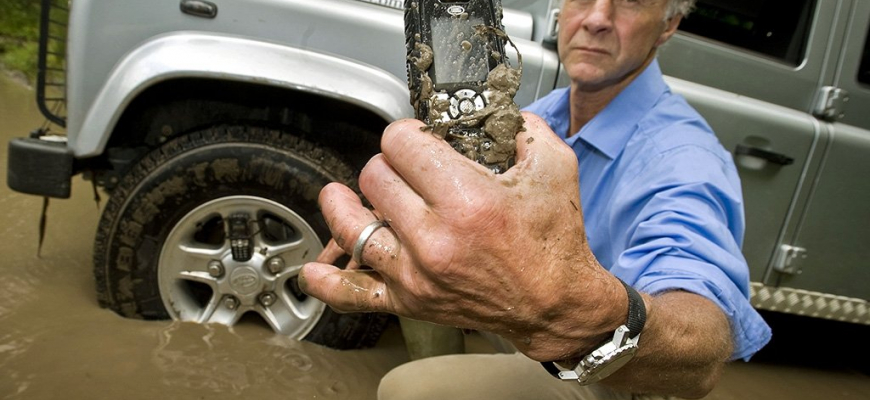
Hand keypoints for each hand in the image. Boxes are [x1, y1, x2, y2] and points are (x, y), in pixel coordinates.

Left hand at [300, 113, 626, 360]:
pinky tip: (316, 266)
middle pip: (374, 177)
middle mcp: (434, 238)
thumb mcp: (556, 168)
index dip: (406, 132)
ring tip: (343, 194)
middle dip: (388, 163)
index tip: (416, 138)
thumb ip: (524, 129)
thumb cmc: (554, 243)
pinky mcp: (408, 299)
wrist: (554, 305)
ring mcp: (415, 272)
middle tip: (404, 168)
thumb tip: (492, 110)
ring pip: (350, 225)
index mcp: (467, 200)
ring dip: (344, 204)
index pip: (401, 144)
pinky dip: (326, 280)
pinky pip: (350, 293)